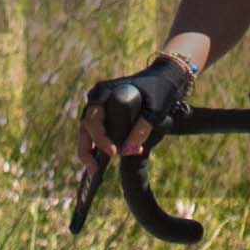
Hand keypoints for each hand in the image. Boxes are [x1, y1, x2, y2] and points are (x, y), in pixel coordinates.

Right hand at [76, 51, 191, 167]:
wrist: (164, 78)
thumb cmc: (159, 91)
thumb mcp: (154, 110)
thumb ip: (141, 129)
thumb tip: (128, 151)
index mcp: (104, 92)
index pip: (94, 119)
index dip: (100, 139)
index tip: (112, 152)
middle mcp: (97, 98)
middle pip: (85, 127)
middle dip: (87, 151)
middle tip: (95, 171)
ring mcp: (100, 106)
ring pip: (88, 131)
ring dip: (91, 150)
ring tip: (96, 170)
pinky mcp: (106, 114)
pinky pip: (97, 131)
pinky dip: (99, 145)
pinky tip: (104, 159)